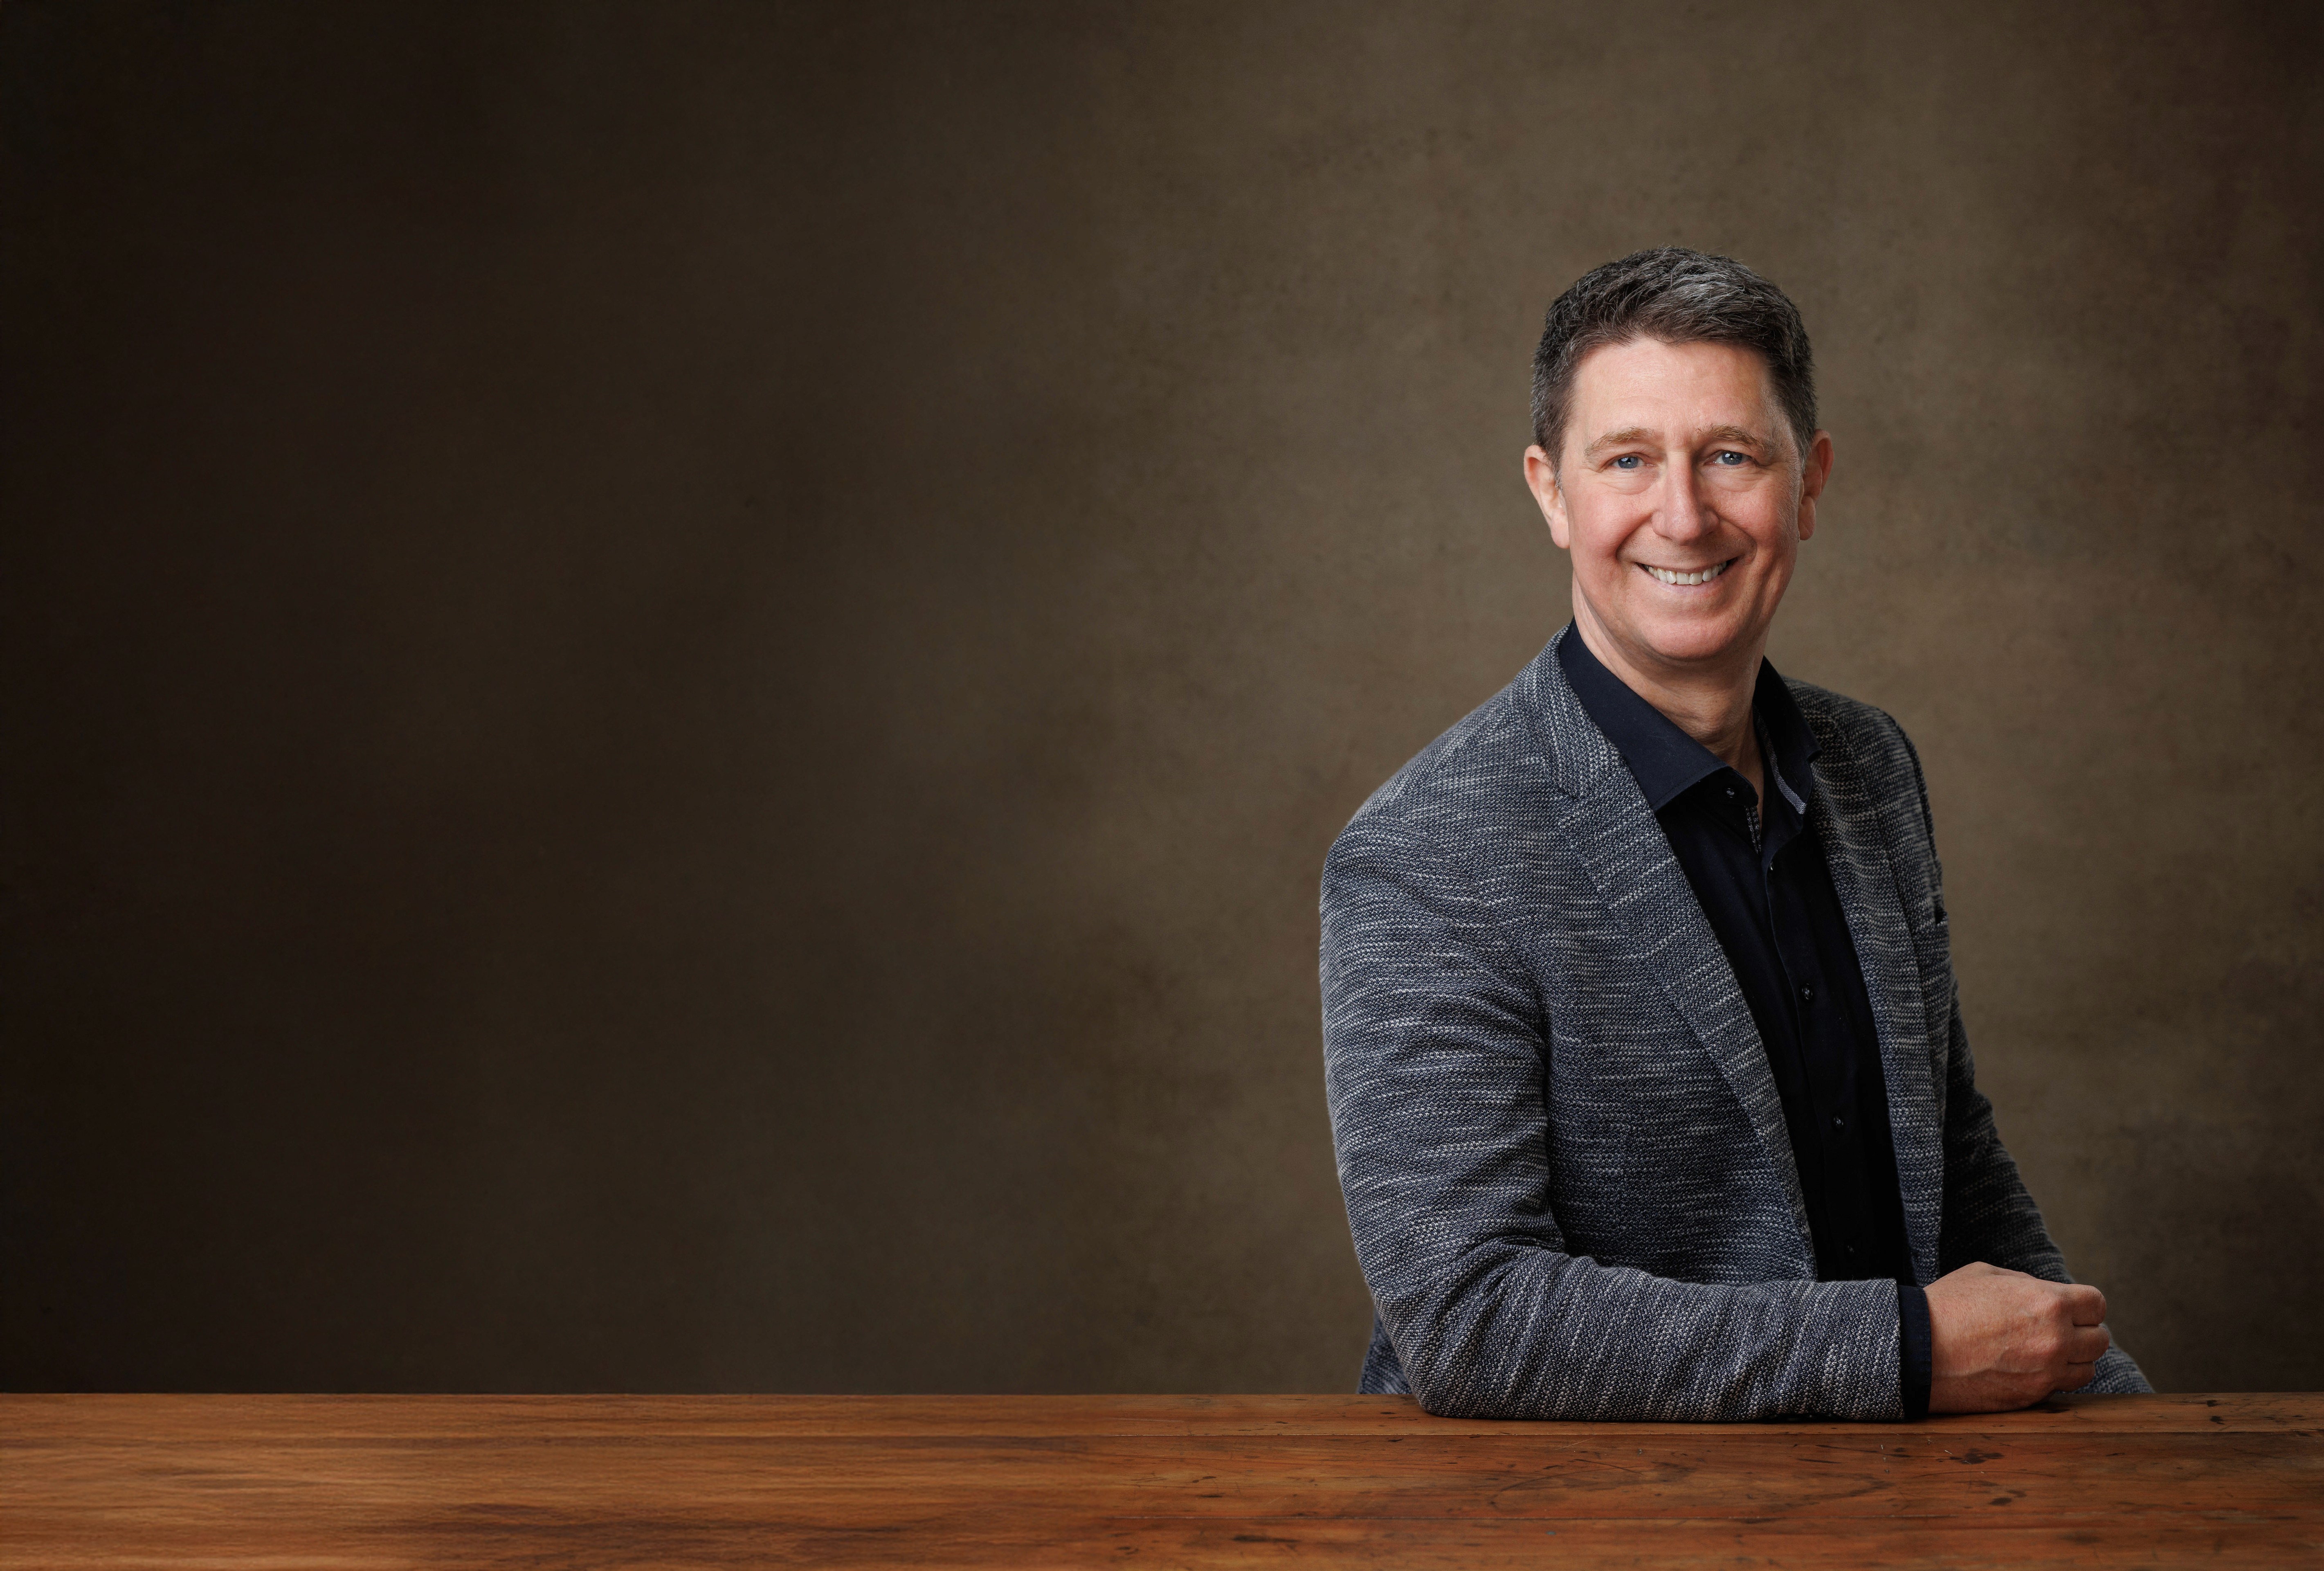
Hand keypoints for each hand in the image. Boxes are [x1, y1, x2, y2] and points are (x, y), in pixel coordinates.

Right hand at [1926, 1261, 2110, 1413]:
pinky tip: (2029, 1367)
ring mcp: (2045, 1373)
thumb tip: (2049, 1296)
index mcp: (2048, 1303)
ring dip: (2074, 1359)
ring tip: (2047, 1351)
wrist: (1917, 1348)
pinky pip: (2062, 1388)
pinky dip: (2053, 1378)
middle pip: (2099, 1339)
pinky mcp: (2032, 1397)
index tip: (2071, 1307)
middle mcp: (2056, 1340)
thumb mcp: (1988, 1275)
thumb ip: (2028, 1285)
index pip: (2097, 1304)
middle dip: (2083, 1331)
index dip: (2084, 1304)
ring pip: (2088, 1369)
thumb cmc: (1948, 1305)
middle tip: (2060, 1329)